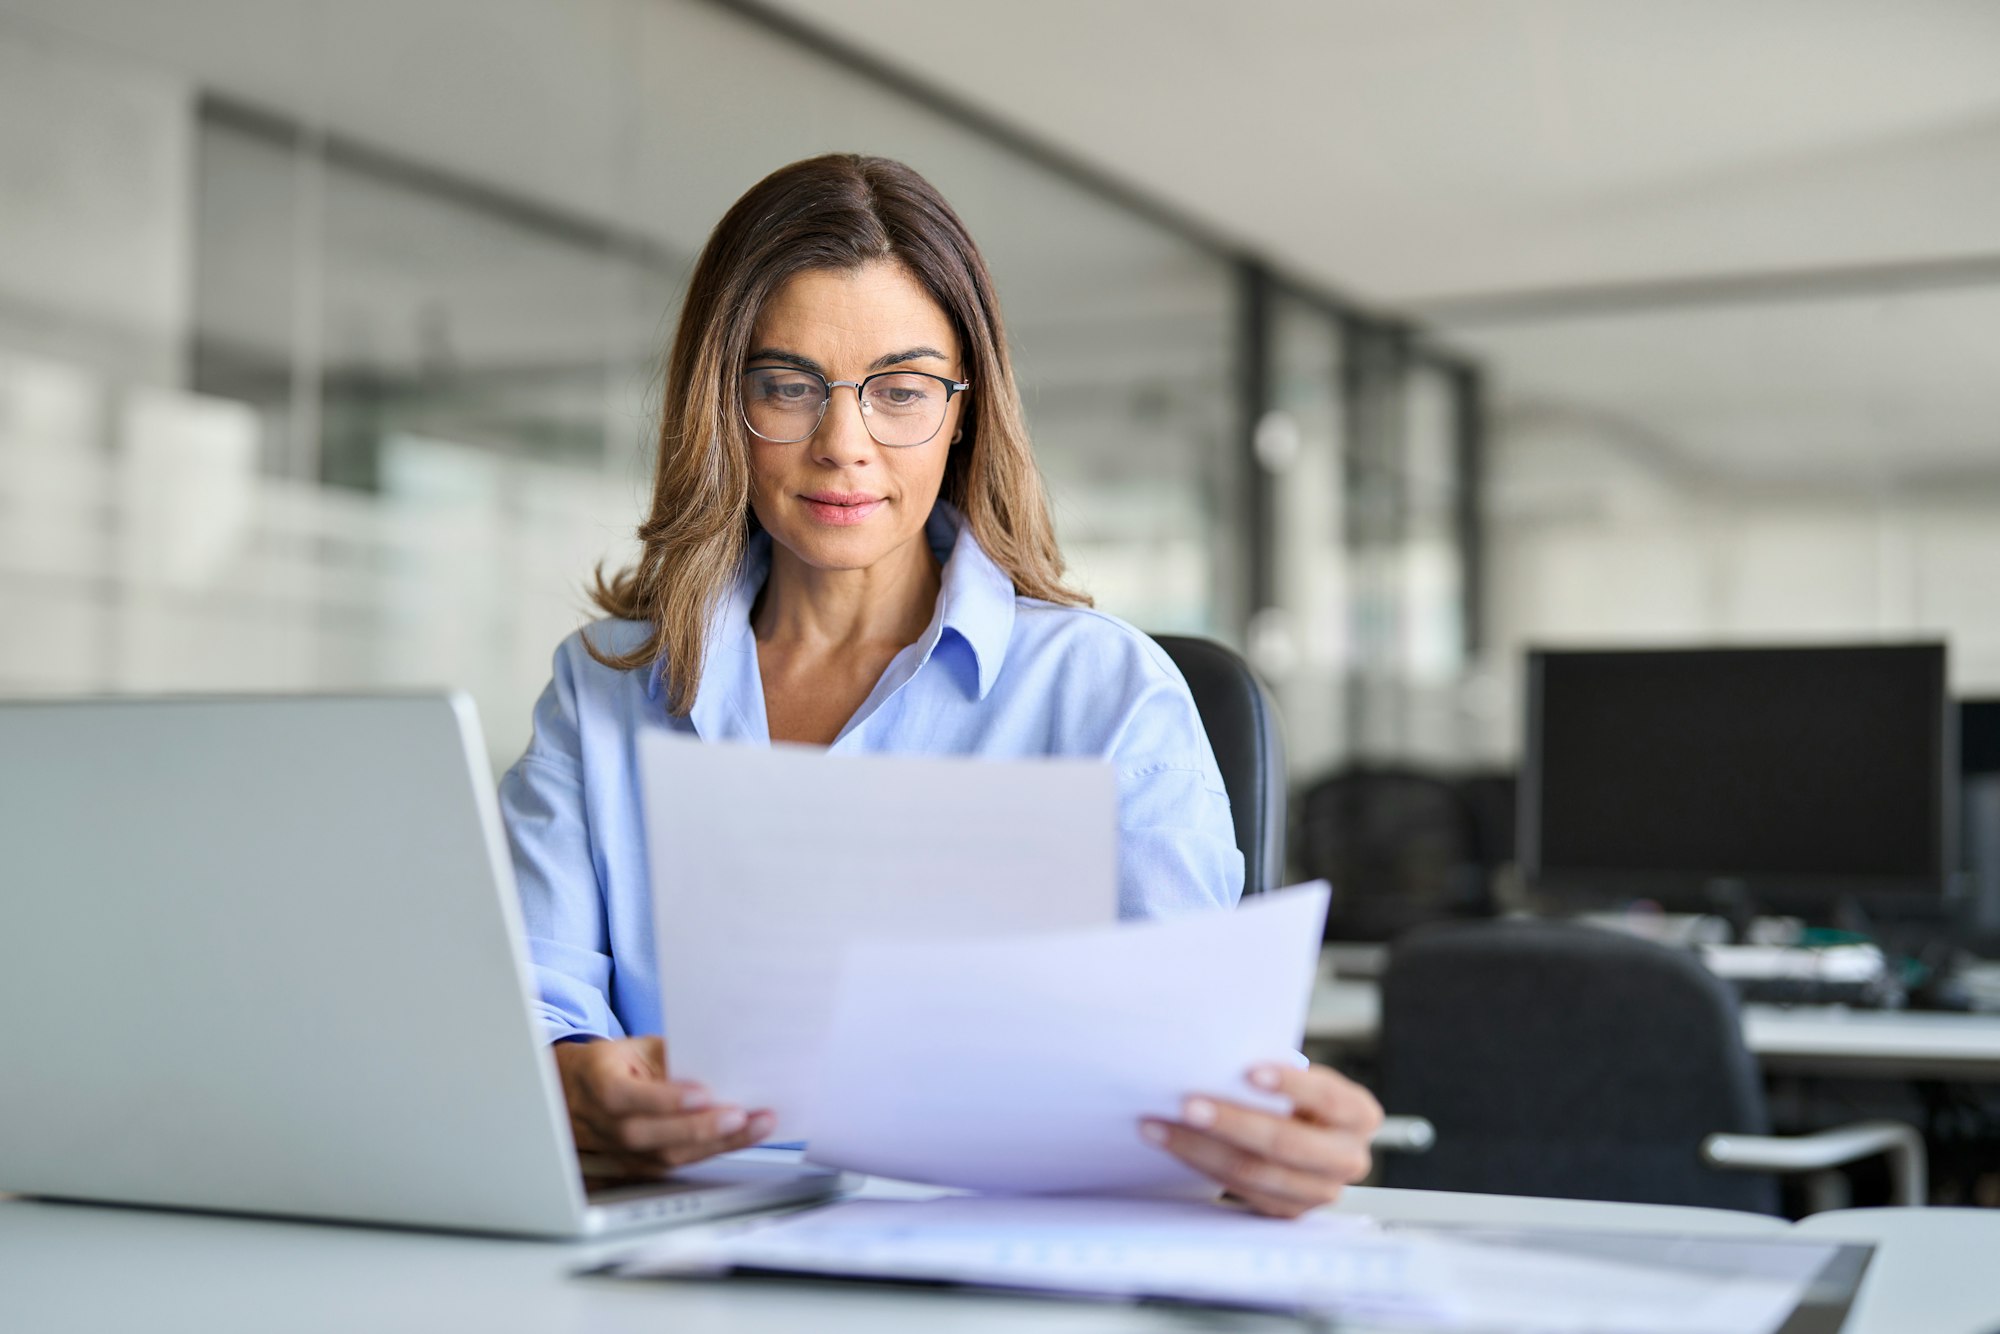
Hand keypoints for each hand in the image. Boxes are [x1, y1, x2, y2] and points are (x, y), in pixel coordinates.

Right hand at [552, 1035, 773, 1179]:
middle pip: (647, 1135)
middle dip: (698, 1128)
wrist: (577, 1093)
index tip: (702, 1093)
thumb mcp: (635, 1047)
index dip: (662, 1099)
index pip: (623, 1096)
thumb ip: (669, 1055)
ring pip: (665, 1156)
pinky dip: (713, 1151)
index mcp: (598, 1082)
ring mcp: (619, 1151)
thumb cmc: (613, 1064)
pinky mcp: (638, 1166)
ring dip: (717, 1143)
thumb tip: (716, 1058)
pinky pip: (677, 1163)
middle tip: (739, 1115)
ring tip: (756, 1126)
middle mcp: (604, 1124)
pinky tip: (742, 1137)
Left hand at [1141, 1061, 1383, 1217]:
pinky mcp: (1287, 1211)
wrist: (1305, 1136)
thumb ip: (1276, 1071)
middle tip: (1188, 1104)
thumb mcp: (1302, 1080)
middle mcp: (1347, 1158)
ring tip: (1162, 1125)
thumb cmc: (1297, 1098)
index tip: (1249, 1071)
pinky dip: (1198, 1164)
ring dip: (1200, 1147)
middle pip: (1285, 1143)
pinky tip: (1171, 1143)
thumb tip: (1220, 1057)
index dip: (1291, 1085)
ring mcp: (1319, 1191)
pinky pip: (1239, 1189)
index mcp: (1358, 1114)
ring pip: (1254, 1171)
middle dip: (1231, 1122)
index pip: (1328, 1099)